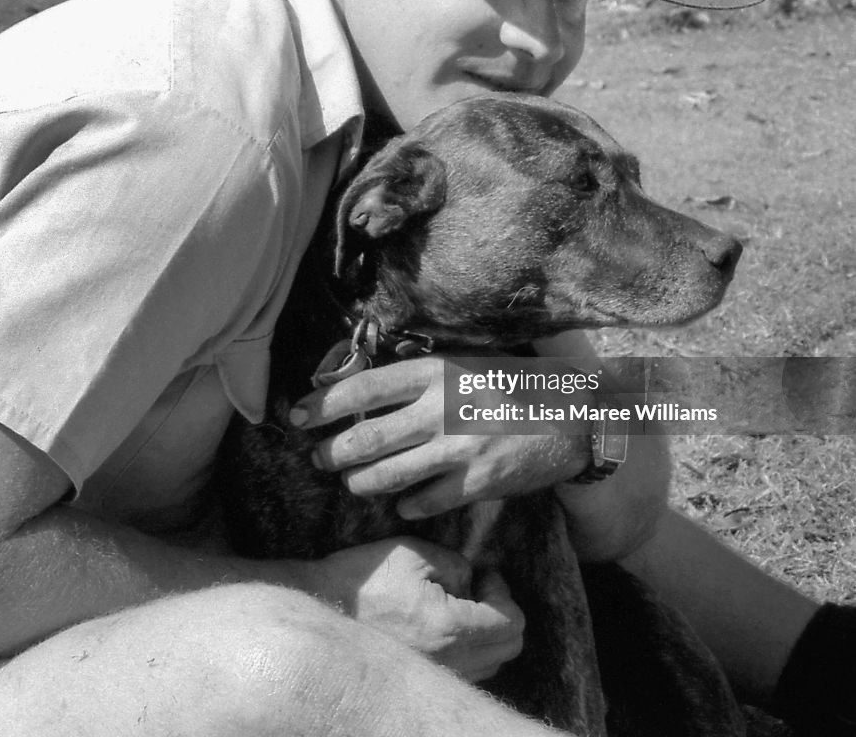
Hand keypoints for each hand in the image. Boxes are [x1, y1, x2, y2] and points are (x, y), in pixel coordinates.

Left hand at [290, 357, 586, 518]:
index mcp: (434, 371)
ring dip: (360, 483)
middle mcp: (442, 408)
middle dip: (332, 453)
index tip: (296, 416)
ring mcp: (459, 448)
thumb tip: (355, 383)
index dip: (321, 405)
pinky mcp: (477, 482)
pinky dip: (407, 505)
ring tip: (352, 482)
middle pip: (366, 438)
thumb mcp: (462, 363)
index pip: (362, 388)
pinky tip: (403, 503)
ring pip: (388, 475)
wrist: (571, 418)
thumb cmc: (508, 385)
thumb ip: (416, 374)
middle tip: (319, 459)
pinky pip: (424, 502)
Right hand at [308, 536, 524, 681]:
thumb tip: (473, 579)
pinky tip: (440, 624)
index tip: (482, 574)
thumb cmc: (365, 578)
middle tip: (474, 589)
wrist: (321, 608)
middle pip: (509, 648)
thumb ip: (456, 563)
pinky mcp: (422, 681)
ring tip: (455, 605)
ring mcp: (436, 677)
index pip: (512, 623)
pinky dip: (467, 649)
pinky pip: (467, 672)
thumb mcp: (414, 553)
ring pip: (491, 664)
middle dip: (500, 613)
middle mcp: (450, 661)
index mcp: (450, 628)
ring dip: (485, 633)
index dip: (502, 592)